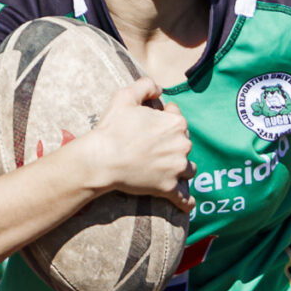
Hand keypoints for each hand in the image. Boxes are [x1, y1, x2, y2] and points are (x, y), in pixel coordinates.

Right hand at [76, 78, 193, 208]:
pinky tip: (188, 204)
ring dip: (180, 168)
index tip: (149, 127)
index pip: (177, 118)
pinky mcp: (169, 188)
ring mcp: (177, 168)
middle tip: (151, 148)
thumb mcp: (125, 96)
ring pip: (188, 168)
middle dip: (172, 144)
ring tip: (164, 170)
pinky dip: (186, 201)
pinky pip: (184, 197)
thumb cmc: (112, 128)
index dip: (163, 119)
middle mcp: (182, 144)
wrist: (102, 160)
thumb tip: (158, 89)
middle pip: (184, 143)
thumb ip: (145, 85)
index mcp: (176, 122)